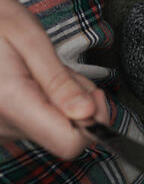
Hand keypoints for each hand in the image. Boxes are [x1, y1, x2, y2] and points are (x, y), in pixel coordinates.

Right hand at [0, 0, 107, 158]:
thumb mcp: (31, 40)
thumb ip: (59, 80)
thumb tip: (87, 113)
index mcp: (11, 103)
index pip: (68, 143)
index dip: (92, 123)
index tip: (94, 95)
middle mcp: (3, 125)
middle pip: (65, 134)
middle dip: (78, 103)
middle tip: (63, 70)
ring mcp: (1, 128)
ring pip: (55, 126)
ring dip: (63, 99)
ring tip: (43, 68)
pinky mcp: (2, 125)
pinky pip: (39, 121)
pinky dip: (48, 101)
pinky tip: (33, 78)